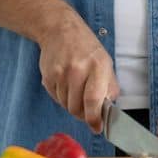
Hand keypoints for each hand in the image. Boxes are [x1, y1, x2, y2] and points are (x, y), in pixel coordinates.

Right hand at [36, 18, 119, 132]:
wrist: (60, 30)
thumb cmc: (86, 47)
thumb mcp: (105, 62)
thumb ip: (109, 86)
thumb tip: (109, 110)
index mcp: (97, 66)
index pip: (94, 100)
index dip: (95, 119)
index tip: (97, 128)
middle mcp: (78, 70)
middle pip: (77, 108)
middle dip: (83, 114)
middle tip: (87, 110)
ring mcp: (61, 73)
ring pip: (65, 105)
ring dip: (72, 104)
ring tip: (76, 89)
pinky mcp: (48, 76)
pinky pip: (55, 98)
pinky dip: (62, 97)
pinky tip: (66, 83)